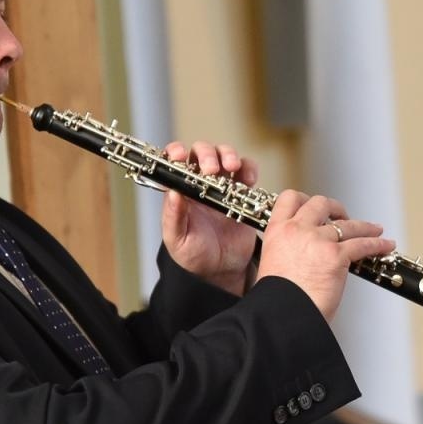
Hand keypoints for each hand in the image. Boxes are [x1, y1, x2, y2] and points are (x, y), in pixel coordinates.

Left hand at [160, 141, 260, 295]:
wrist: (221, 271)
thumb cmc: (194, 256)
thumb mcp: (178, 240)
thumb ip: (174, 217)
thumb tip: (173, 192)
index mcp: (180, 191)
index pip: (174, 162)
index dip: (176, 153)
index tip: (180, 156)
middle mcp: (200, 183)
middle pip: (202, 152)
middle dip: (207, 154)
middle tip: (211, 169)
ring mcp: (222, 185)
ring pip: (224, 155)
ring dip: (228, 155)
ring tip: (232, 167)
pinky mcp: (242, 192)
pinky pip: (247, 171)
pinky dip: (249, 168)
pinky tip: (249, 178)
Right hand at [256, 190, 395, 319]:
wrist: (283, 316)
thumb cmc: (279, 300)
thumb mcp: (273, 265)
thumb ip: (288, 250)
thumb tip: (305, 252)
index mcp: (277, 231)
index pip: (290, 199)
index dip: (306, 199)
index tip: (317, 208)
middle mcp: (296, 230)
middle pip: (320, 203)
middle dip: (336, 208)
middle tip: (343, 217)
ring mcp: (317, 240)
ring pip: (347, 224)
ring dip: (364, 226)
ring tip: (374, 230)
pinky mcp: (336, 255)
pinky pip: (363, 244)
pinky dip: (378, 244)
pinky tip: (385, 245)